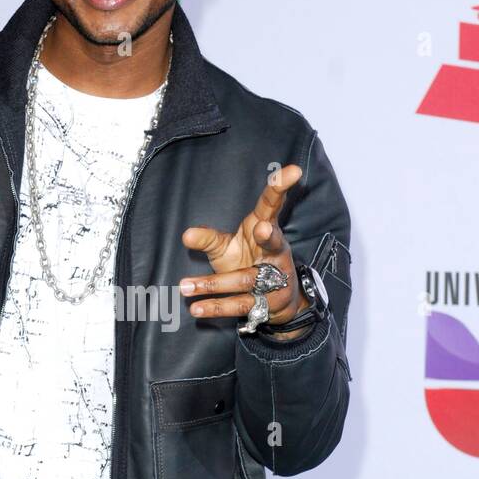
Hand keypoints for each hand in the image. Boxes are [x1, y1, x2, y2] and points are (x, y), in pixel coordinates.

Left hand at [180, 163, 309, 337]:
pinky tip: (196, 308)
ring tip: (185, 286)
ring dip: (214, 283)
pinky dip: (216, 306)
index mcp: (265, 230)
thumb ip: (209, 238)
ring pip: (245, 280)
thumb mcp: (228, 246)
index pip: (272, 205)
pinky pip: (239, 305)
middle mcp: (274, 253)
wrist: (277, 300)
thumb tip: (187, 234)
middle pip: (274, 242)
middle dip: (269, 236)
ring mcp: (274, 279)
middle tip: (262, 228)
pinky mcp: (266, 304)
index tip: (292, 171)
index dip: (281, 187)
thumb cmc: (249, 262)